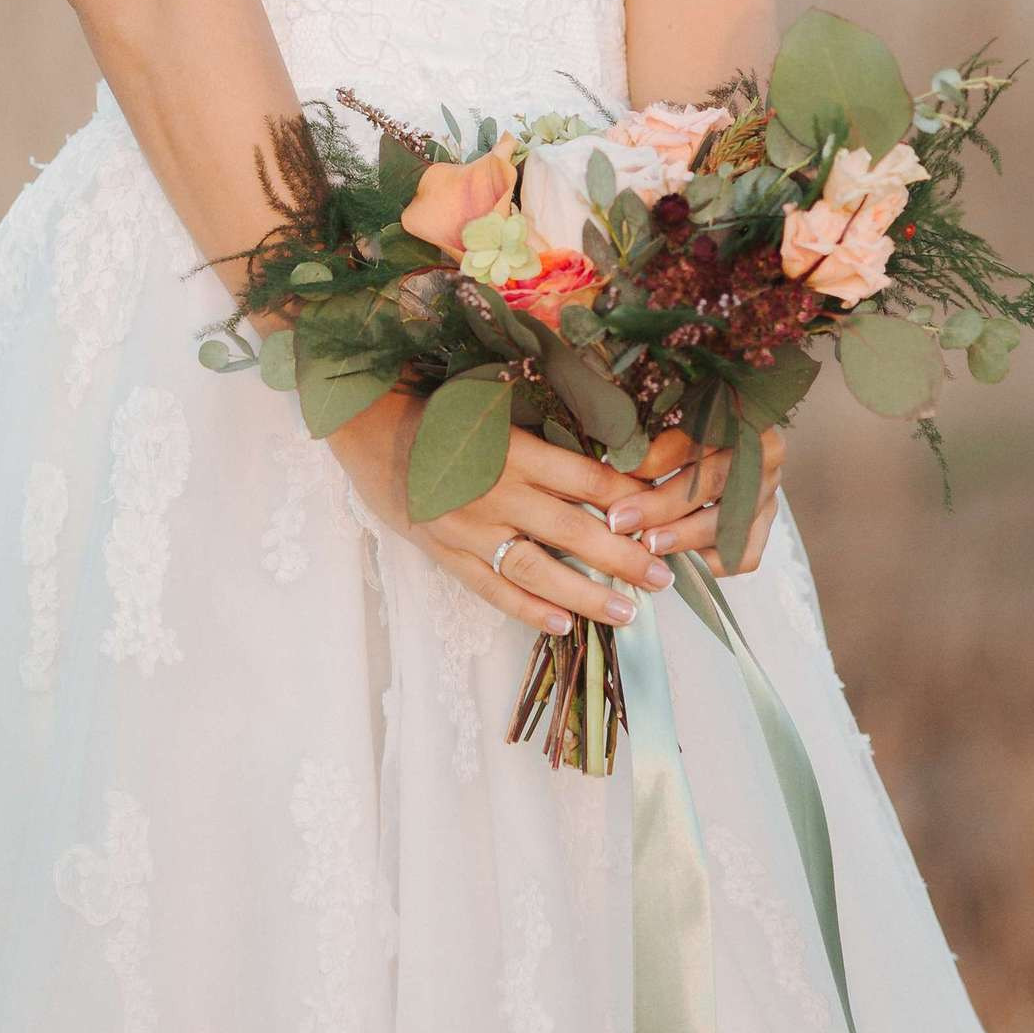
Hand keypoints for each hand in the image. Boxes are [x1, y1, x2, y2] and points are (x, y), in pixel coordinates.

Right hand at [328, 388, 679, 635]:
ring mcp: (470, 529)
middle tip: (663, 577)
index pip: (585, 478)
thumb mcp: (496, 407)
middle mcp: (496, 492)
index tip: (661, 515)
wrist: (370, 430)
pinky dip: (528, 609)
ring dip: (587, 595)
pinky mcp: (447, 554)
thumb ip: (545, 432)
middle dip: (624, 557)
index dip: (627, 500)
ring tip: (628, 613)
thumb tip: (607, 454)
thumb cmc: (441, 411)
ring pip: (538, 571)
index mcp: (514, 448)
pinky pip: (493, 589)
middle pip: (573, 530)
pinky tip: (563, 625)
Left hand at [601, 421, 786, 574]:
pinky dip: (710, 562)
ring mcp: (769, 491)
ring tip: (648, 544)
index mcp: (745, 412)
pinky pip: (744, 554)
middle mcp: (765, 453)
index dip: (659, 456)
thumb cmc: (690, 423)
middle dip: (662, 504)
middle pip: (712, 483)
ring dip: (684, 536)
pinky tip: (676, 562)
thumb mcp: (676, 416)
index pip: (701, 436)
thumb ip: (655, 436)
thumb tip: (617, 461)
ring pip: (729, 521)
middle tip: (622, 519)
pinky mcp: (765, 523)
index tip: (620, 470)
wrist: (728, 440)